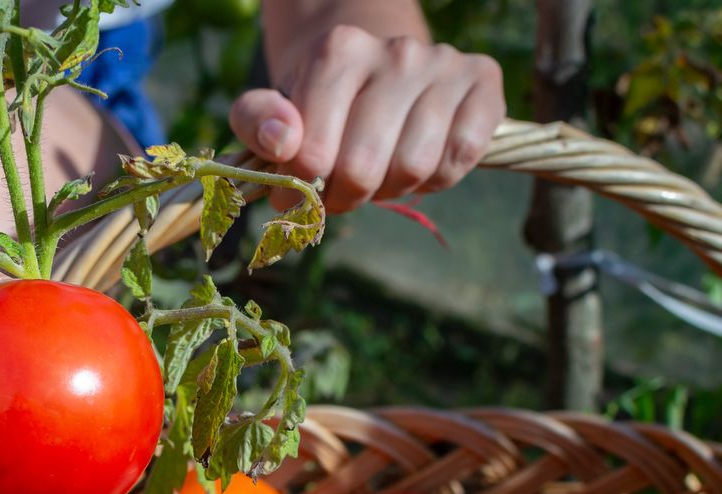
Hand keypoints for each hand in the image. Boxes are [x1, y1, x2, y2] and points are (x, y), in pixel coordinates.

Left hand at [230, 25, 505, 212]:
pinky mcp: (484, 82)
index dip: (301, 190)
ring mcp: (444, 64)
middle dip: (344, 196)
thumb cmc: (318, 102)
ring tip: (378, 173)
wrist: (375, 65)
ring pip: (414, 167)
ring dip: (390, 189)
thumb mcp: (272, 107)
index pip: (312, 154)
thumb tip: (283, 143)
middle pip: (363, 168)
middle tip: (338, 192)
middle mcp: (396, 51)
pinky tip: (419, 162)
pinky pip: (460, 158)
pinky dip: (436, 178)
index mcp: (338, 51)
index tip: (297, 192)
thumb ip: (255, 121)